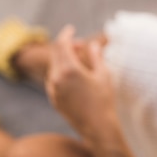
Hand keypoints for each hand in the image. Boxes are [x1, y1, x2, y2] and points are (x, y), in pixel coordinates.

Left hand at [45, 25, 117, 140]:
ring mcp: (53, 90)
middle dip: (65, 45)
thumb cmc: (103, 100)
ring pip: (54, 66)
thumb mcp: (103, 74)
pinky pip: (53, 79)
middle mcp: (56, 78)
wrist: (97, 127)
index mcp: (69, 69)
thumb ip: (96, 56)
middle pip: (55, 54)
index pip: (61, 44)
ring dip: (64, 59)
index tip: (71, 28)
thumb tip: (92, 45)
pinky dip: (61, 71)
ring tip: (79, 60)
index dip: (66, 34)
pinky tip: (74, 75)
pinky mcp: (53, 99)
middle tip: (79, 44)